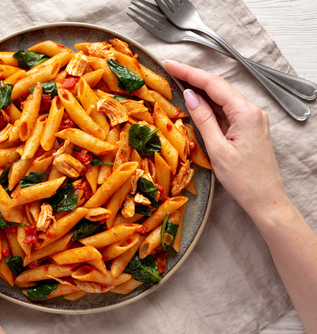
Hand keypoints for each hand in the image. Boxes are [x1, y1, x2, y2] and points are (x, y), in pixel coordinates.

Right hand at [165, 60, 290, 217]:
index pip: (214, 85)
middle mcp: (252, 111)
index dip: (190, 73)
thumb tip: (190, 95)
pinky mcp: (249, 128)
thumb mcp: (217, 149)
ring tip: (179, 83)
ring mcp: (252, 119)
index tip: (170, 65)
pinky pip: (227, 110)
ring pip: (223, 98)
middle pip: (219, 87)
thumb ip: (204, 119)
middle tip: (171, 71)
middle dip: (194, 77)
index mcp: (246, 113)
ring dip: (201, 90)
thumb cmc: (244, 179)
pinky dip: (210, 105)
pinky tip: (197, 103)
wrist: (266, 200)